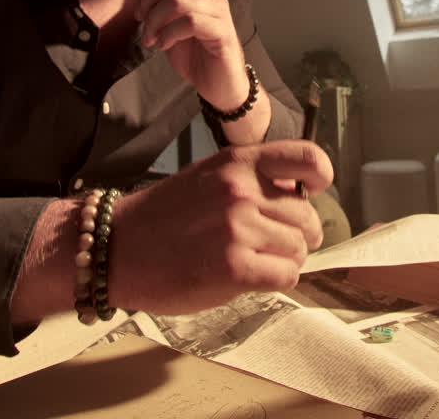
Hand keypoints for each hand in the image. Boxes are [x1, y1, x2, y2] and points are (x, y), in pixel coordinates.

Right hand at [107, 140, 332, 315]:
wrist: (117, 247)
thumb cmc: (162, 217)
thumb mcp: (208, 177)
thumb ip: (251, 181)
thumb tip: (297, 199)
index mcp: (238, 162)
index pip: (308, 158)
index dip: (320, 178)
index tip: (314, 193)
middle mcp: (242, 190)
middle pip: (307, 215)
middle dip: (299, 235)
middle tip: (277, 245)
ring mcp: (239, 228)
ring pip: (299, 249)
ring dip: (285, 260)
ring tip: (257, 261)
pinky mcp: (235, 267)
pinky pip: (286, 276)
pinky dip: (277, 281)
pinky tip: (253, 278)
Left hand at [133, 0, 245, 109]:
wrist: (217, 85)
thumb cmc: (194, 52)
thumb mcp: (172, 23)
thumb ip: (162, 3)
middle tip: (140, 19)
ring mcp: (220, 14)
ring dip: (153, 21)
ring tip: (149, 38)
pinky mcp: (220, 33)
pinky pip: (188, 21)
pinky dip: (166, 34)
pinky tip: (161, 45)